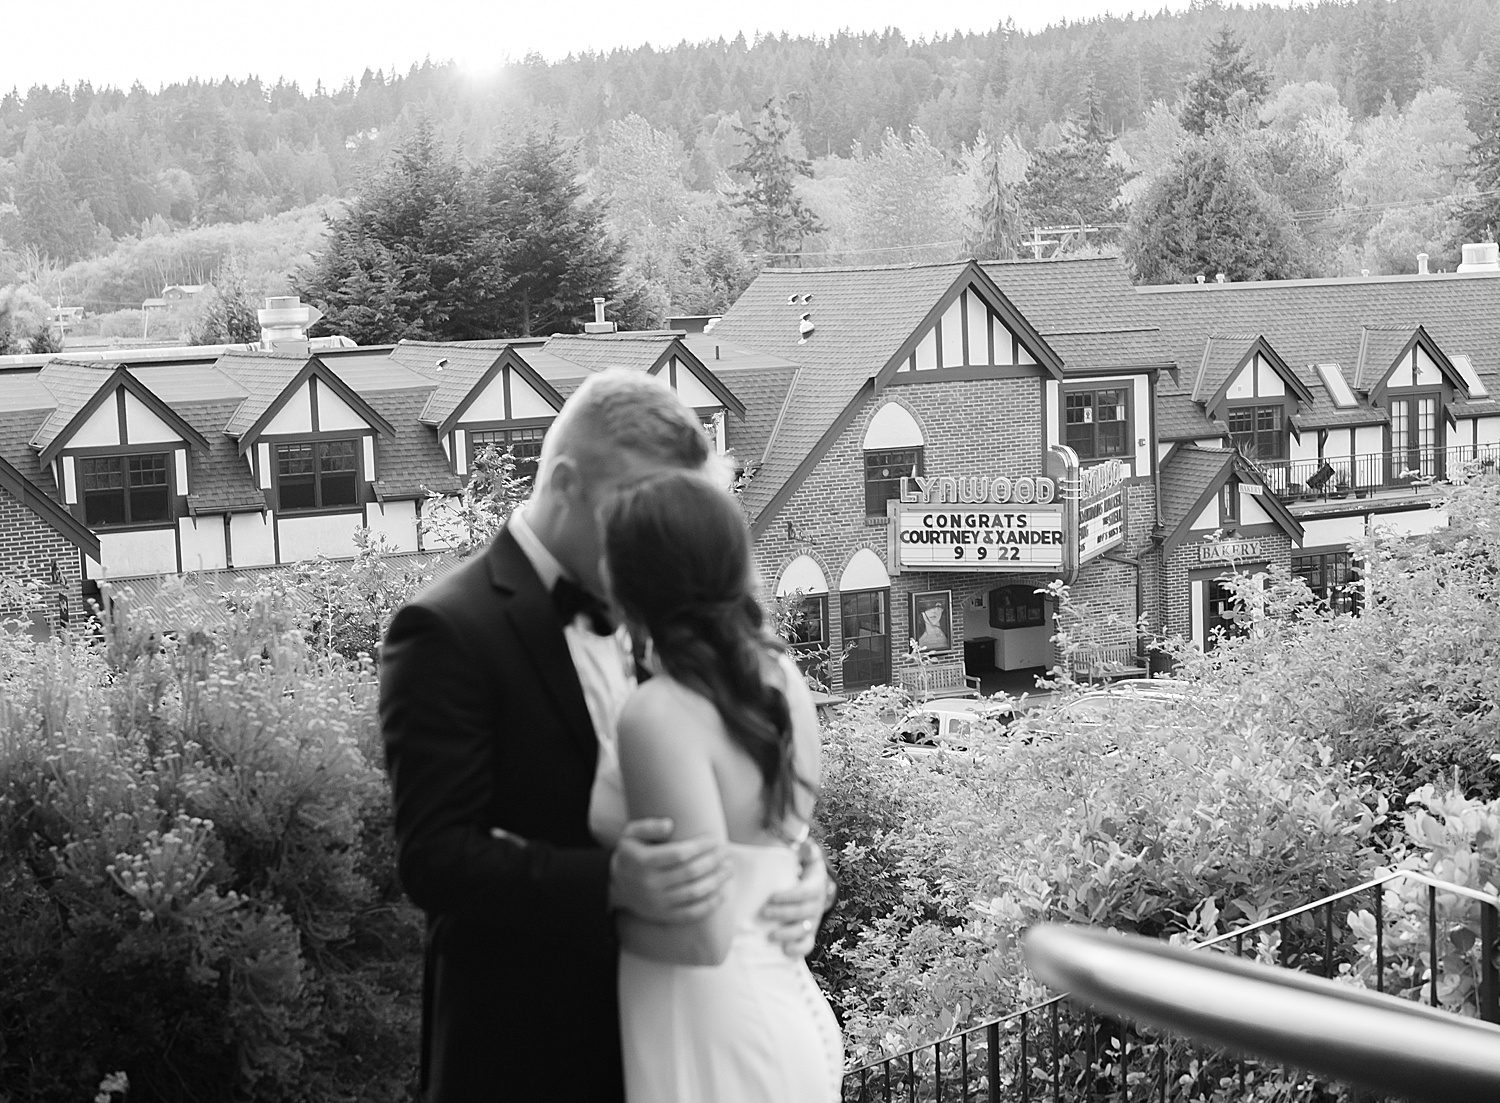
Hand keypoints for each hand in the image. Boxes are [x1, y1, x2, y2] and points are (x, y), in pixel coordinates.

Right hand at [609, 817, 729, 923]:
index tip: (714, 839)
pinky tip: (723, 893)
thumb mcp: (630, 833)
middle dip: (713, 861)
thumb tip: (670, 824)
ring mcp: (658, 902)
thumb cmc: (631, 854)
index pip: (679, 854)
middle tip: (726, 852)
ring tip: (729, 869)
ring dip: (716, 881)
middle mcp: (650, 884)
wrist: (616, 885)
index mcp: (642, 862)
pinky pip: (691, 913)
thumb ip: (649, 825)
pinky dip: (710, 905)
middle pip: (690, 873)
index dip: (700, 846)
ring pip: (694, 893)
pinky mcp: (664, 916)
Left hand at [760, 844, 832, 958]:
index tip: (771, 897)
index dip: (790, 896)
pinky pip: (807, 945)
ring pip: (804, 930)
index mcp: (815, 885)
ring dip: (788, 934)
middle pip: (803, 912)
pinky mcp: (808, 934)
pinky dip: (797, 950)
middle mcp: (816, 905)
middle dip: (783, 914)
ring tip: (770, 936)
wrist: (812, 889)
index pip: (806, 892)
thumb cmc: (802, 871)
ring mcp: (812, 921)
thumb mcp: (806, 858)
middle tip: (764, 912)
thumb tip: (804, 843)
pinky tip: (784, 950)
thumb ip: (805, 850)